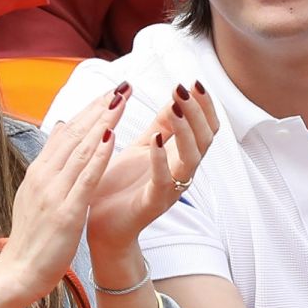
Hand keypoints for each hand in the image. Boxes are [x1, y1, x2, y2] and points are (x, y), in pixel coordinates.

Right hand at [0, 84, 130, 307]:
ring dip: (103, 123)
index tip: (110, 90)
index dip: (90, 109)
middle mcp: (44, 176)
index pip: (68, 132)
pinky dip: (98, 157)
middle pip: (75, 134)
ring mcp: (54, 193)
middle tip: (123, 85)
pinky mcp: (65, 213)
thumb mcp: (37, 192)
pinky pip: (84, 180)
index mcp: (39, 171)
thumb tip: (60, 125)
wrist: (18, 272)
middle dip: (100, 107)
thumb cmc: (32, 237)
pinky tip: (112, 139)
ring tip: (121, 101)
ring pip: (81, 150)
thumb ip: (51, 160)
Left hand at [86, 82, 219, 251]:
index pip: (206, 127)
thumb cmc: (121, 186)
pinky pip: (164, 180)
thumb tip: (175, 98)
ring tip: (176, 108)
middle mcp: (181, 172)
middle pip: (206, 139)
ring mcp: (171, 188)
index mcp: (179, 157)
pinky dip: (161, 159)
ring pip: (192, 157)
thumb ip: (160, 126)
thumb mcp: (142, 147)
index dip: (204, 105)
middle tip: (184, 90)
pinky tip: (155, 140)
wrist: (101, 225)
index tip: (193, 82)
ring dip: (185, 130)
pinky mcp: (153, 203)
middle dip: (198, 112)